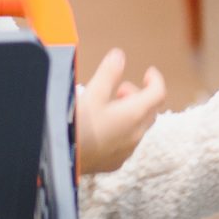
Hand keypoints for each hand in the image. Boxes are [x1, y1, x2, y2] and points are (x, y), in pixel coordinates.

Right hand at [75, 48, 168, 173]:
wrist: (59, 161)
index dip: (156, 80)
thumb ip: (108, 73)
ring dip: (131, 114)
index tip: (148, 72)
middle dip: (140, 96)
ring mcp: (126, 152)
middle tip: (121, 89)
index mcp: (134, 115)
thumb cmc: (76, 126)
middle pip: (150, 111)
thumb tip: (119, 56)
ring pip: (138, 128)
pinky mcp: (114, 163)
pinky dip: (122, 131)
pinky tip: (103, 128)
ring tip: (109, 107)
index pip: (158, 93)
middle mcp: (135, 135)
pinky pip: (126, 144)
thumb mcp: (92, 93)